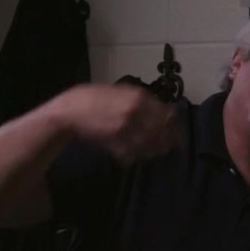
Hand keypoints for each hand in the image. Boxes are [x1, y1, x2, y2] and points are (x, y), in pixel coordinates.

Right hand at [53, 84, 182, 162]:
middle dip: (167, 144)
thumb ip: (142, 102)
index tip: (179, 138)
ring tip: (148, 153)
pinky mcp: (114, 143)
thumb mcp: (122, 92)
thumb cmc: (96, 99)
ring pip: (149, 147)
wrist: (71, 110)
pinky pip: (132, 156)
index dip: (177, 129)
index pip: (168, 115)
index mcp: (139, 97)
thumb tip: (166, 113)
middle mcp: (135, 112)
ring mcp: (125, 128)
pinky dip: (134, 158)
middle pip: (162, 133)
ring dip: (151, 152)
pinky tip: (131, 156)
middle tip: (167, 150)